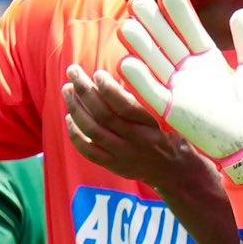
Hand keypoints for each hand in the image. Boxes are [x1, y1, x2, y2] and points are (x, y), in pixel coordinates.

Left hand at [64, 65, 210, 191]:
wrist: (174, 172)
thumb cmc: (171, 137)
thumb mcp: (166, 117)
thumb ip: (143, 101)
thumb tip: (116, 80)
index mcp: (151, 127)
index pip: (126, 107)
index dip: (108, 89)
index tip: (98, 73)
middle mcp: (136, 141)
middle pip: (103, 115)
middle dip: (85, 91)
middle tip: (73, 71)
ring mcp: (123, 155)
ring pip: (93, 131)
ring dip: (76, 108)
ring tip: (67, 89)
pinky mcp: (114, 165)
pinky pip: (88, 151)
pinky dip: (75, 134)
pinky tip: (69, 118)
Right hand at [117, 0, 242, 183]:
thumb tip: (241, 11)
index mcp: (208, 61)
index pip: (189, 31)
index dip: (179, 13)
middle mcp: (189, 72)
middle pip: (165, 41)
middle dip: (152, 22)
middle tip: (137, 0)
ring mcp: (179, 90)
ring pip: (154, 63)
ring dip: (140, 46)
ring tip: (128, 25)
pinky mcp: (172, 112)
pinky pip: (151, 94)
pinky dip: (139, 80)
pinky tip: (128, 62)